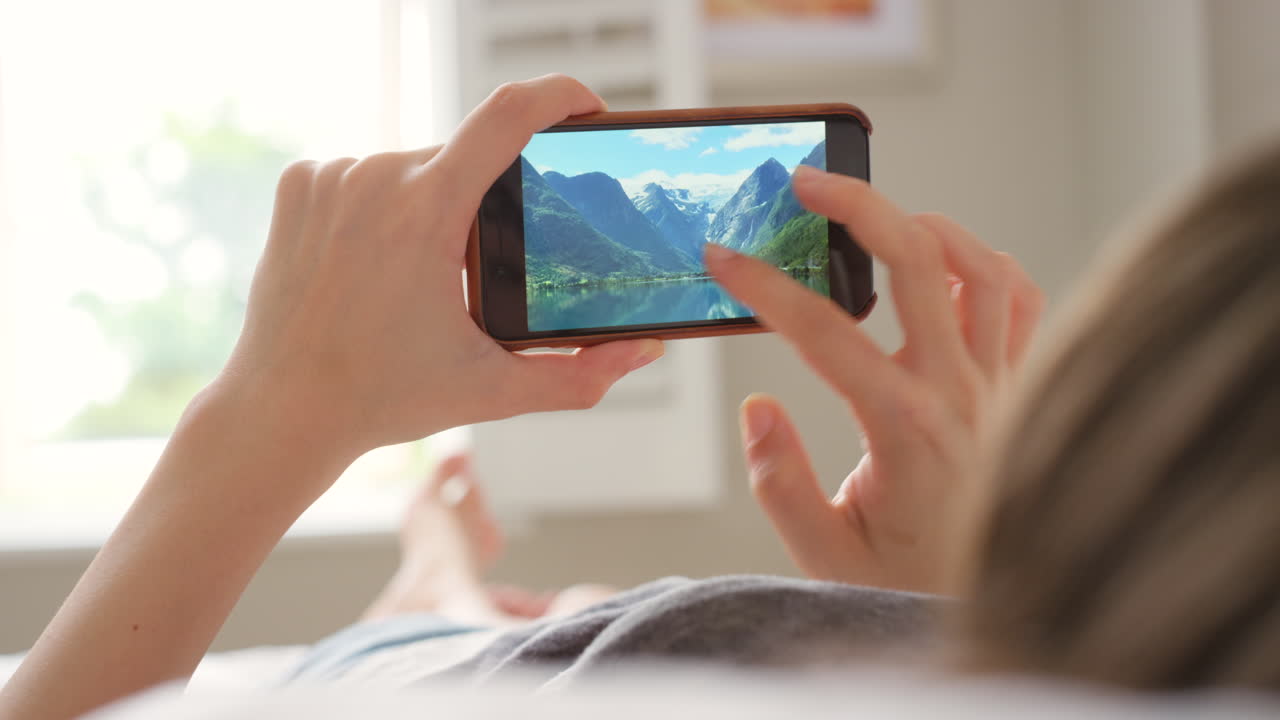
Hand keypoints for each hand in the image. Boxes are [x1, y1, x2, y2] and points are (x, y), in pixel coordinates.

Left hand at [218, 74, 662, 456]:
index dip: (558, 96)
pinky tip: (372, 260)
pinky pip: (365, 171)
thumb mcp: (493, 390)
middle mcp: (374, 176)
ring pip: (413, 164)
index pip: (508, 115)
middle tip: (475, 267)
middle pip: (462, 158)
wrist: (283, 411)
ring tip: (414, 275)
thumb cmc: (383, 398)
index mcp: (425, 211)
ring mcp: (331, 175)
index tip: (586, 107)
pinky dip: (383, 203)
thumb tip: (641, 351)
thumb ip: (578, 375)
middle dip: (484, 199)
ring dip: (432, 202)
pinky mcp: (300, 182)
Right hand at [706, 166, 1042, 592]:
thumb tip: (758, 407)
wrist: (989, 606)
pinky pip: (1021, 304)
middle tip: (807, 182)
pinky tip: (947, 262)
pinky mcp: (1017, 391)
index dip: (765, 288)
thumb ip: (780, 480)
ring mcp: (999, 387)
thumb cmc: (906, 585)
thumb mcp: (822, 552)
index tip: (723, 259)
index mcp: (904, 428)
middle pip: (919, 262)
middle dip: (858, 207)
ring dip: (929, 225)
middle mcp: (961, 394)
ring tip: (877, 213)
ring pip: (984, 269)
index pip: (823, 333)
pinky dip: (987, 266)